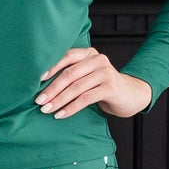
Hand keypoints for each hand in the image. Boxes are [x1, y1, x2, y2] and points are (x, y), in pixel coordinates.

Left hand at [35, 47, 153, 119]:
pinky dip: (71, 108)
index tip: (37, 80)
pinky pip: (85, 98)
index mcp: (89, 53)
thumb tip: (43, 86)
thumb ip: (73, 74)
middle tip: (39, 100)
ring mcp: (105, 72)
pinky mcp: (110, 87)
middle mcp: (98, 59)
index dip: (51, 67)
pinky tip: (61, 114)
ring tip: (47, 110)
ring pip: (76, 87)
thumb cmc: (104, 86)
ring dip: (59, 100)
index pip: (67, 56)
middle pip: (69, 74)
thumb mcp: (88, 75)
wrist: (131, 94)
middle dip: (52, 89)